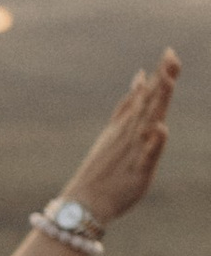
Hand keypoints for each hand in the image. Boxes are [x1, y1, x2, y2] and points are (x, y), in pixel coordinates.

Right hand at [61, 49, 180, 226]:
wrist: (84, 203)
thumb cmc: (103, 169)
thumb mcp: (115, 131)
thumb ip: (128, 104)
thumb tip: (140, 75)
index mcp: (127, 125)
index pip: (146, 96)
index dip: (160, 75)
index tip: (170, 52)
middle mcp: (129, 134)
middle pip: (148, 103)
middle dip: (160, 80)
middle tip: (171, 55)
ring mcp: (132, 151)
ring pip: (147, 123)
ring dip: (157, 103)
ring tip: (167, 82)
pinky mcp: (137, 171)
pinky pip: (146, 156)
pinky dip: (153, 143)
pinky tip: (161, 129)